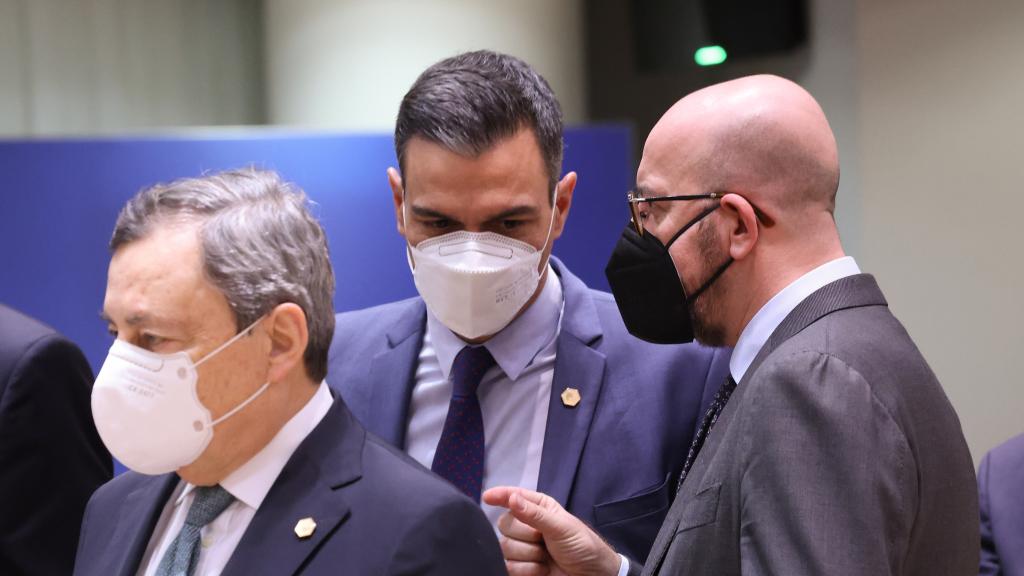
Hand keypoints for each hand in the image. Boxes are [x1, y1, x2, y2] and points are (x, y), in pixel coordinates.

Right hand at [483, 486, 620, 575]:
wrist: (590, 575)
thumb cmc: (582, 545)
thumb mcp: (561, 527)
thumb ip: (535, 514)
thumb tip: (511, 498)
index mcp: (538, 507)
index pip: (514, 497)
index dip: (500, 495)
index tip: (487, 497)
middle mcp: (526, 524)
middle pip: (504, 524)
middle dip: (525, 535)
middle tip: (544, 540)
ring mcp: (522, 546)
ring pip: (505, 546)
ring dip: (529, 555)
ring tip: (546, 556)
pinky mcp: (520, 567)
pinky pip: (508, 566)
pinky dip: (526, 570)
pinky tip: (542, 569)